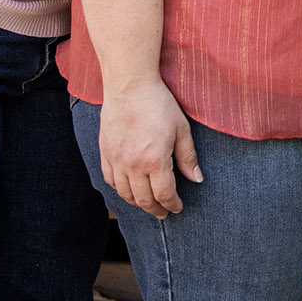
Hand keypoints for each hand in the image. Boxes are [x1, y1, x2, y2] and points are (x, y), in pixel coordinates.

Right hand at [98, 78, 202, 218]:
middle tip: (163, 213)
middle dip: (156, 209)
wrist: (129, 87)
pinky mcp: (104, 153)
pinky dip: (120, 191)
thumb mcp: (181, 130)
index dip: (172, 205)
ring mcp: (116, 161)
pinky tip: (128, 190)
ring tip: (148, 204)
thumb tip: (197, 179)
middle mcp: (133, 165)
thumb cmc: (159, 105)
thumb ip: (188, 157)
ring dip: (138, 203)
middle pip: (144, 199)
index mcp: (155, 160)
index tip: (177, 208)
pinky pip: (110, 181)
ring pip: (125, 194)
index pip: (164, 194)